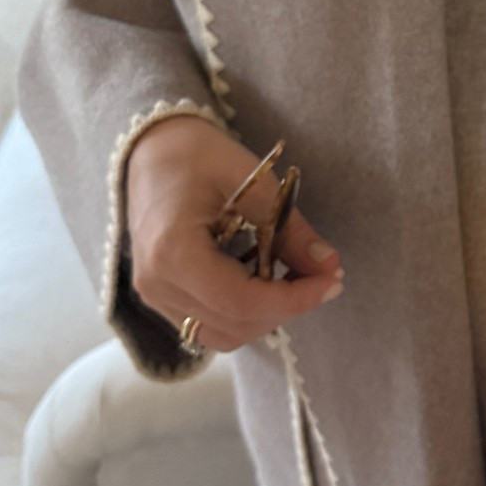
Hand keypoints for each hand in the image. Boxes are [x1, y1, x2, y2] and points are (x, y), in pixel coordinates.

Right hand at [125, 116, 343, 353]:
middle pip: (234, 324)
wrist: (153, 150)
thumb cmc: (199, 156)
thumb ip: (290, 230)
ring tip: (295, 280)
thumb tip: (329, 267)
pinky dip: (244, 314)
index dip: (293, 300)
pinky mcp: (159, 298)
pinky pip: (208, 326)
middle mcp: (156, 284)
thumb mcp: (253, 182)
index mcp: (173, 251)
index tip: (332, 281)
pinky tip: (265, 283)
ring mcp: (154, 295)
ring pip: (223, 335)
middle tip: (322, 277)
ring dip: (266, 316)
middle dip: (286, 307)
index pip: (240, 301)